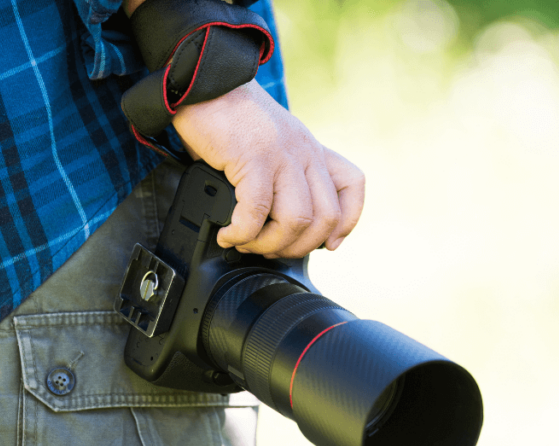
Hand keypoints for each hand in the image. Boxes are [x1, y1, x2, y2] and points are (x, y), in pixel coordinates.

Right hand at [171, 80, 364, 257]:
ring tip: (246, 243)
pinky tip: (228, 234)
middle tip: (269, 249)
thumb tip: (275, 223)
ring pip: (297, 221)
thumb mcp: (272, 143)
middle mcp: (304, 153)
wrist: (204, 84)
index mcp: (312, 150)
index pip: (353, 184)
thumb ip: (283, 174)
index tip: (327, 242)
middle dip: (299, 247)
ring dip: (269, 244)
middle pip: (326, 217)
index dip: (347, 221)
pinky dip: (241, 233)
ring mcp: (282, 155)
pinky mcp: (253, 158)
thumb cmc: (230, 118)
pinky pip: (256, 212)